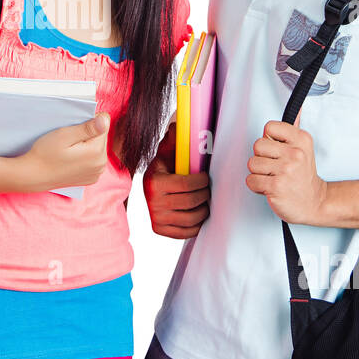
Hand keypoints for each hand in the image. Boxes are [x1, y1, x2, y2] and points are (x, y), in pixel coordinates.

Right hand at [19, 112, 110, 192]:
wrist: (33, 175)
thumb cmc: (45, 154)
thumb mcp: (64, 135)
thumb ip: (88, 128)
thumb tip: (106, 119)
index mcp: (97, 152)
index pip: (103, 125)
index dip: (88, 122)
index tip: (73, 129)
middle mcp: (101, 165)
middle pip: (101, 137)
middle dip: (88, 134)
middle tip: (68, 139)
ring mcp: (96, 173)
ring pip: (97, 148)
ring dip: (86, 145)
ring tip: (68, 149)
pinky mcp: (91, 178)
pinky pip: (93, 160)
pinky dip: (85, 156)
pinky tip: (71, 158)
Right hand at [143, 120, 210, 238]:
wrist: (150, 187)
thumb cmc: (164, 168)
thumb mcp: (167, 152)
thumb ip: (174, 140)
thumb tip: (177, 126)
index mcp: (154, 183)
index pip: (187, 184)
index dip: (202, 181)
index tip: (204, 176)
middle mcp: (153, 203)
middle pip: (192, 202)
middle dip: (205, 194)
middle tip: (207, 188)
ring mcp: (157, 219)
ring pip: (192, 219)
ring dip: (204, 209)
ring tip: (204, 200)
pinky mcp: (160, 229)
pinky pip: (187, 232)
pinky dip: (197, 224)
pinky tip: (197, 212)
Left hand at [245, 112, 332, 225]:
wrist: (314, 202)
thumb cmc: (303, 176)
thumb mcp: (303, 148)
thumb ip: (293, 131)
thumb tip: (299, 109)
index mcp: (301, 139)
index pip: (269, 127)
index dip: (269, 139)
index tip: (277, 150)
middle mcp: (295, 153)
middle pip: (257, 145)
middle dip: (262, 158)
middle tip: (276, 167)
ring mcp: (286, 170)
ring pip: (252, 163)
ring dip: (259, 173)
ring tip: (274, 177)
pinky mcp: (276, 186)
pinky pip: (251, 180)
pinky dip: (257, 186)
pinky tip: (271, 187)